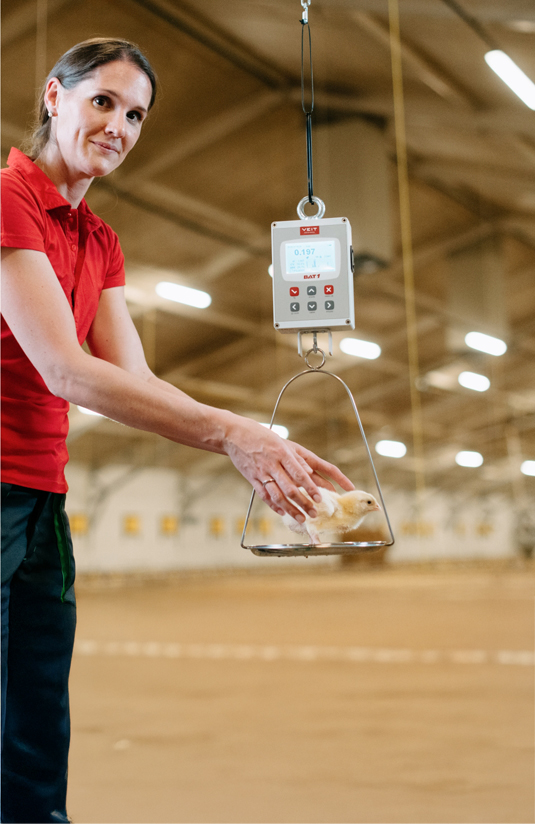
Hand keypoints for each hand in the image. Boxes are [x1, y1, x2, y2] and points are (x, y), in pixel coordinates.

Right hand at [223, 417, 353, 522]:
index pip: (299, 474)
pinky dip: (274, 506)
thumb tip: (310, 471)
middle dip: (303, 503)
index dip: (310, 488)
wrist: (234, 435)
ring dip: (290, 509)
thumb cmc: (261, 436)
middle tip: (314, 513)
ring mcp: (261, 473)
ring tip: (301, 518)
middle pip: (290, 489)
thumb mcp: (280, 442)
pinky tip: (283, 512)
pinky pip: (264, 495)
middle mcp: (272, 465)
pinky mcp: (252, 479)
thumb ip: (295, 458)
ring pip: (277, 496)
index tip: (319, 498)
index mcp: (282, 454)